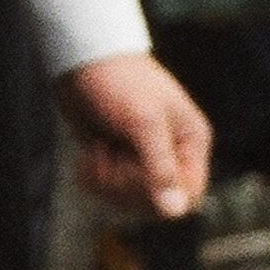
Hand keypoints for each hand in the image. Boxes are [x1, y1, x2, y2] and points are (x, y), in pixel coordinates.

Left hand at [60, 50, 212, 219]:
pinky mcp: (115, 159)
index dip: (160, 195)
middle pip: (155, 202)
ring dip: (106, 179)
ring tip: (99, 147)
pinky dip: (93, 176)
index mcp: (189, 142)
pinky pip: (108, 190)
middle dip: (126, 183)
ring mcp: (140, 158)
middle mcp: (170, 154)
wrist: (79, 58)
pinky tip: (89, 153)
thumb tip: (175, 212)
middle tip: (111, 151)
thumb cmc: (118, 81)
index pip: (189, 196)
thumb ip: (160, 167)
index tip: (136, 172)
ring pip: (128, 199)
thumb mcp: (142, 122)